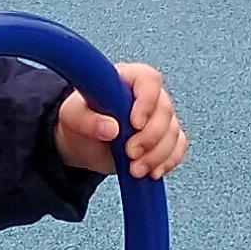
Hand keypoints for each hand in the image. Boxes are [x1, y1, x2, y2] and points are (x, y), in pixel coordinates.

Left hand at [54, 61, 184, 180]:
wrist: (83, 142)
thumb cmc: (80, 118)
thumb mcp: (72, 116)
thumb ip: (87, 120)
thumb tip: (110, 128)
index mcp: (128, 78)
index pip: (149, 80)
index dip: (147, 101)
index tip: (135, 123)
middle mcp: (148, 95)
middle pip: (165, 111)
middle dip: (150, 138)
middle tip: (130, 153)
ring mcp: (159, 117)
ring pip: (173, 132)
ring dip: (157, 155)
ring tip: (135, 169)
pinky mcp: (164, 138)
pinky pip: (177, 147)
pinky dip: (168, 161)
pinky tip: (152, 171)